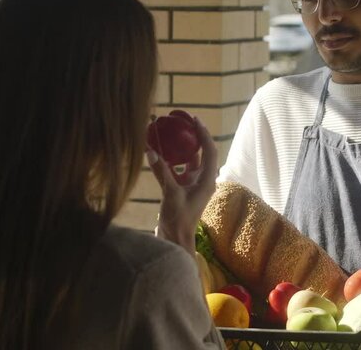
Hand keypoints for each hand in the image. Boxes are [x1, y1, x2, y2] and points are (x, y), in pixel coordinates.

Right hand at [147, 117, 216, 254]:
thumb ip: (162, 172)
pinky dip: (171, 160)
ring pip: (189, 161)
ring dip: (181, 148)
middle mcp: (202, 180)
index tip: (195, 120)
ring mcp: (193, 184)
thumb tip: (151, 151)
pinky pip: (178, 170)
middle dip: (193, 137)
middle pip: (202, 153)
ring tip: (171, 133)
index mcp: (207, 180)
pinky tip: (160, 152)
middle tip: (182, 122)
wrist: (175, 240)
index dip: (203, 134)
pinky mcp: (183, 189)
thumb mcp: (170, 194)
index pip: (209, 151)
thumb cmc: (179, 220)